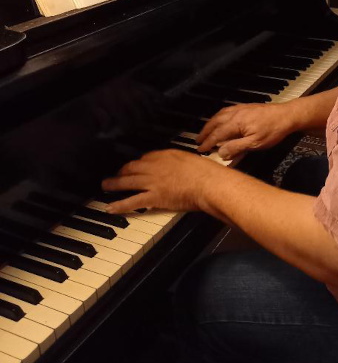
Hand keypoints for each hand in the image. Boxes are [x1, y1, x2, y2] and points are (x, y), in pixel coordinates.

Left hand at [102, 149, 222, 214]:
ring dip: (114, 183)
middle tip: (116, 174)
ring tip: (105, 185)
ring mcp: (153, 182)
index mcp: (166, 155)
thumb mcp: (192, 160)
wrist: (207, 182)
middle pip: (133, 167)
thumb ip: (181, 162)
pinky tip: (110, 207)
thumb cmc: (206, 173)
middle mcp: (156, 166)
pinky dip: (120, 205)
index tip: (136, 166)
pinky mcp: (153, 197)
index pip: (147, 157)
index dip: (139, 163)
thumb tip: (180, 165)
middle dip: (122, 170)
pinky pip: (132, 201)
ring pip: (127, 181)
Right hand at [196, 102, 296, 160]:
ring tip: (205, 131)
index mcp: (235, 123)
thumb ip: (237, 148)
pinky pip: (226, 110)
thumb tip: (221, 153)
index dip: (207, 143)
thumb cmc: (273, 131)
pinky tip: (220, 119)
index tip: (200, 149)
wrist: (287, 115)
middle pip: (215, 122)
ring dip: (210, 123)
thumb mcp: (255, 144)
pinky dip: (219, 116)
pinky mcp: (246, 107)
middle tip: (197, 140)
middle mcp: (235, 113)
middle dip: (205, 132)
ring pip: (219, 115)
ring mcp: (240, 108)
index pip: (217, 134)